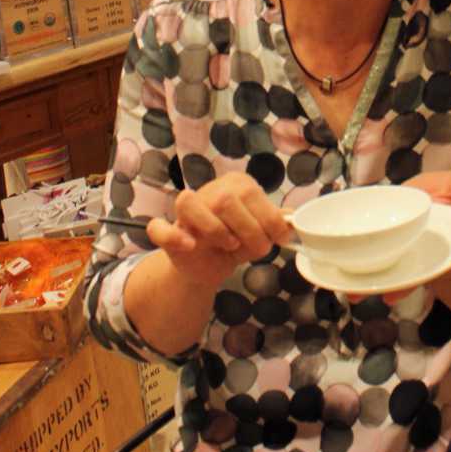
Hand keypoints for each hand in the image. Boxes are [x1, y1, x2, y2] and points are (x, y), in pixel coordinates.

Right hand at [146, 172, 290, 286]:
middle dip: (248, 229)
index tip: (279, 238)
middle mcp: (209, 191)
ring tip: (230, 245)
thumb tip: (292, 219)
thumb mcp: (260, 231)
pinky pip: (159, 229)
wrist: (208, 266)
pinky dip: (173, 236)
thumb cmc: (237, 242)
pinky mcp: (169, 232)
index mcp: (235, 185)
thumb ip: (275, 222)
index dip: (269, 219)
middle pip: (225, 200)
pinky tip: (190, 245)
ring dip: (216, 230)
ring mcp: (186, 212)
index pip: (251, 193)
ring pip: (191, 204)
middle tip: (258, 249)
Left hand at [349, 171, 450, 305]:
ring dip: (377, 286)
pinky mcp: (378, 255)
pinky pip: (369, 269)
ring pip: (391, 275)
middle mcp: (420, 252)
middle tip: (393, 293)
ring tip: (362, 294)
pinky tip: (343, 285)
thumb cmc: (434, 195)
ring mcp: (399, 256)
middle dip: (409, 283)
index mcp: (441, 237)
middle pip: (418, 271)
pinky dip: (356, 278)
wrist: (408, 200)